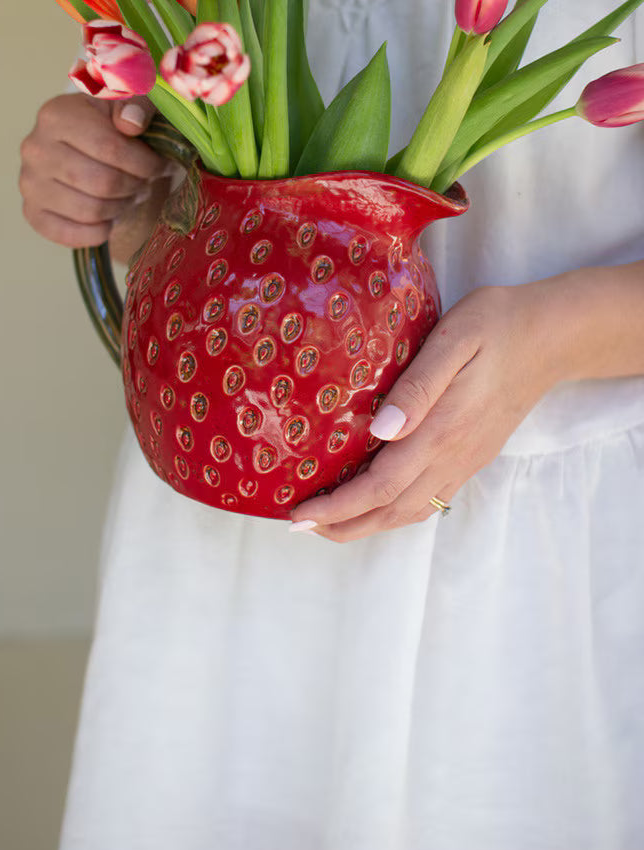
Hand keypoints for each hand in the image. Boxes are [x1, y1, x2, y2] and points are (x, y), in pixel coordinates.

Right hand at [19, 91, 170, 248]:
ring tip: (128, 195)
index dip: (144, 163)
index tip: (159, 165)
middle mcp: (35, 148)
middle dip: (134, 186)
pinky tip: (109, 216)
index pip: (110, 148)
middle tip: (144, 182)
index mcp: (57, 114)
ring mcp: (29, 183)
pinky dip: (98, 232)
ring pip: (90, 211)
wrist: (85, 147)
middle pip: (102, 183)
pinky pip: (70, 234)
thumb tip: (131, 124)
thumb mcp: (129, 104)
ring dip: (120, 207)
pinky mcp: (32, 212)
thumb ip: (138, 105)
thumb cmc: (111, 124)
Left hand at [290, 283, 563, 541]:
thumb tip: (379, 430)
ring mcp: (466, 459)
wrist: (551, 336)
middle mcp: (454, 455)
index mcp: (442, 429)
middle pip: (392, 510)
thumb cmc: (496, 325)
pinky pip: (429, 497)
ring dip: (366, 523)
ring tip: (327, 521)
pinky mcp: (473, 455)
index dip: (338, 506)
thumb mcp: (453, 340)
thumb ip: (416, 388)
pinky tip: (374, 499)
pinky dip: (394, 510)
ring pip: (411, 510)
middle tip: (297, 525)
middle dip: (343, 525)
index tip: (298, 513)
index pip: (381, 485)